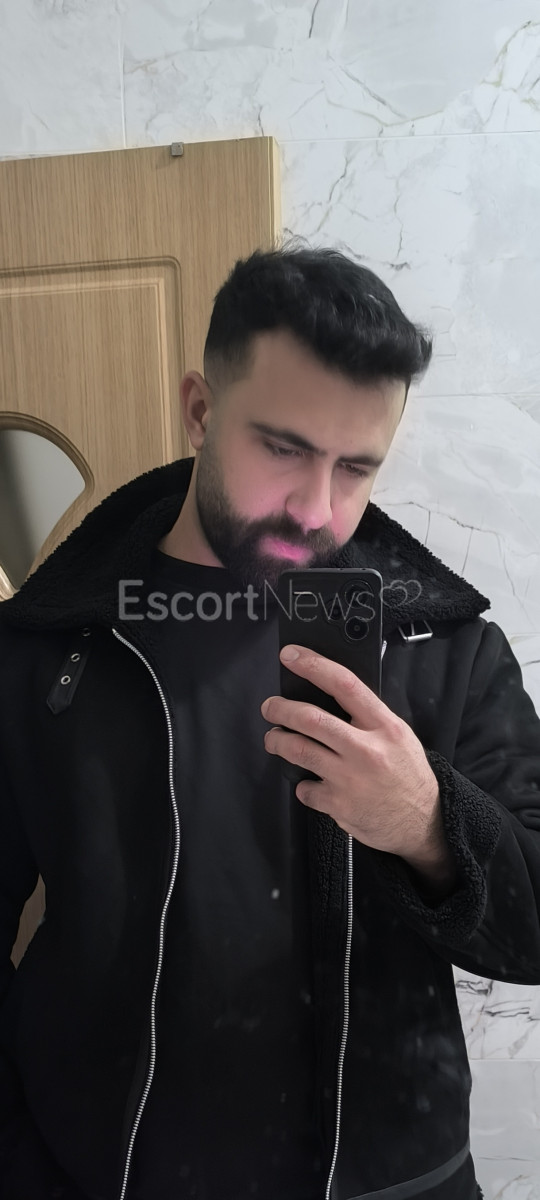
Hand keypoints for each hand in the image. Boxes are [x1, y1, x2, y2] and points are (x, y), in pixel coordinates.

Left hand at [261, 644, 455, 880]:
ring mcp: (350, 779)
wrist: (422, 823)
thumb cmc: (407, 775)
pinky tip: (310, 784)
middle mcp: (366, 750)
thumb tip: (328, 693)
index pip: (344, 684)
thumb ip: (368, 716)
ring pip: (298, 750)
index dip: (313, 666)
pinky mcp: (338, 805)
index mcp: (385, 727)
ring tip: (274, 738)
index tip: (291, 656)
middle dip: (281, 708)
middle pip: (310, 719)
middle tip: (270, 707)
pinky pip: (305, 789)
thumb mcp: (399, 736)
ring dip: (277, 741)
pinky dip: (303, 785)